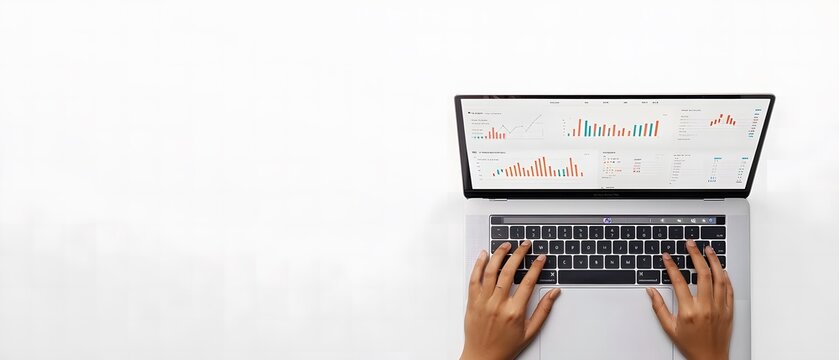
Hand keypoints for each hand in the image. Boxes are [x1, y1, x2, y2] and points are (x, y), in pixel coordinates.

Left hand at [461, 240, 560, 359]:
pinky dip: (478, 265)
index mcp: (514, 312)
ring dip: (499, 254)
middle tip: (525, 245)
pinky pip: (474, 279)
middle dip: (519, 254)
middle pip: (509, 271)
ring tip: (506, 245)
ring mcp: (483, 302)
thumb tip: (554, 293)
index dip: (536, 267)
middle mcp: (498, 304)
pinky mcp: (472, 301)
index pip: (528, 282)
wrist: (482, 356)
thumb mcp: (530, 331)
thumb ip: (543, 310)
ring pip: (490, 271)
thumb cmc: (505, 346)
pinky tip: (484, 255)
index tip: (541, 257)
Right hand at [647, 239, 732, 359]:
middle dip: (695, 255)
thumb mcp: (669, 328)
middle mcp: (706, 308)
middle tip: (691, 244)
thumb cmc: (690, 345)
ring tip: (708, 250)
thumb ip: (659, 308)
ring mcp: (719, 308)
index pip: (679, 282)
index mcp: (689, 311)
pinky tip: (721, 269)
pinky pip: (729, 290)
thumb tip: (651, 292)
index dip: (671, 266)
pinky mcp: (729, 311)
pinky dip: (725, 277)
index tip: (667, 256)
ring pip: (719, 279)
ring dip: (713, 261)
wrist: (710, 359)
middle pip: (702, 274)